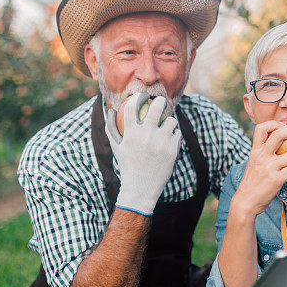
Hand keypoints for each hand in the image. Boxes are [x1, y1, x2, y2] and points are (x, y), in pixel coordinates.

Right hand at [105, 93, 180, 215]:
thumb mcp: (116, 147)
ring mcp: (161, 142)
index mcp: (131, 133)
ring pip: (171, 120)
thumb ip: (111, 127)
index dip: (139, 97)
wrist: (141, 189)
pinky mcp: (173, 149)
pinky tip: (170, 138)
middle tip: (160, 102)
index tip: (143, 97)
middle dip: (160, 101)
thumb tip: (110, 109)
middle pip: (157, 107)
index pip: (133, 105)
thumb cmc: (126, 166)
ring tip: (166, 125)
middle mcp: (146, 135)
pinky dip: (174, 135)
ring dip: (168, 121)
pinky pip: (177, 134)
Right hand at [232, 121, 286, 216]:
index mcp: (255, 151)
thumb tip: (279, 141)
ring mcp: (268, 167)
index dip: (274, 123)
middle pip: (279, 134)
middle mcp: (261, 156)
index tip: (284, 124)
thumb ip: (263, 152)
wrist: (246, 201)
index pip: (261, 128)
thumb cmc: (252, 182)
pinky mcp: (276, 179)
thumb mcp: (253, 162)